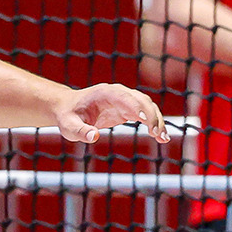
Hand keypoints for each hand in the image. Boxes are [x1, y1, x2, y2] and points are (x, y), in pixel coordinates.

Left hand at [55, 83, 170, 143]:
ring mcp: (125, 99)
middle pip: (141, 100)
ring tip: (163, 138)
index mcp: (104, 93)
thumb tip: (94, 137)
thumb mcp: (69, 126)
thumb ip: (80, 131)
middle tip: (157, 134)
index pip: (124, 97)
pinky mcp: (128, 108)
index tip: (142, 118)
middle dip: (151, 116)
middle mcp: (118, 93)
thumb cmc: (68, 117)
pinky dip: (155, 124)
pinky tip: (161, 137)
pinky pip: (146, 114)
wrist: (68, 108)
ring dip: (157, 120)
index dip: (135, 106)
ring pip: (148, 106)